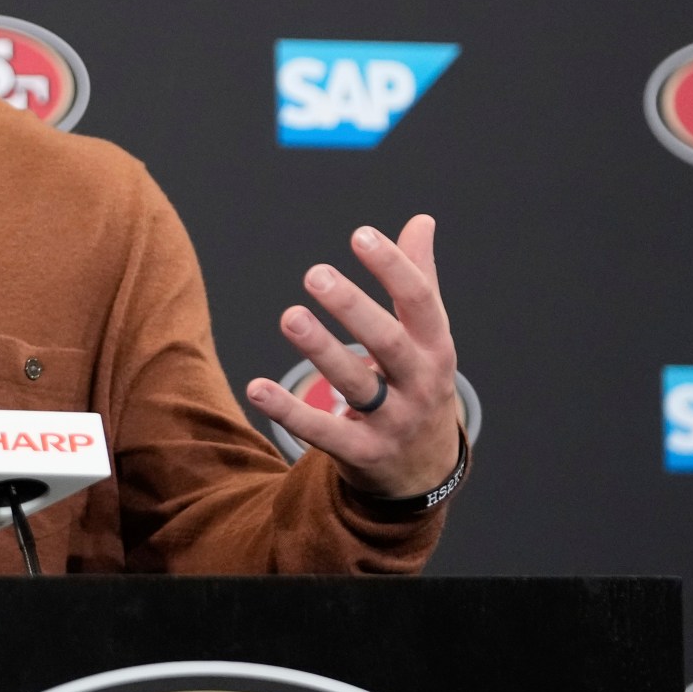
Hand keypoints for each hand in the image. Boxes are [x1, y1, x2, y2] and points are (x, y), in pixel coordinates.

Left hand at [244, 216, 461, 497]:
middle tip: (316, 273)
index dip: (393, 268)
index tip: (360, 235)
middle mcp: (419, 384)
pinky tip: (256, 387)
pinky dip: (288, 410)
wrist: (425, 470)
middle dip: (354, 308)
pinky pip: (323, 432)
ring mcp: (393, 421)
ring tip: (290, 316)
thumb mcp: (429, 338)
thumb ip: (420, 279)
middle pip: (388, 342)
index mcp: (436, 348)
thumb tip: (421, 221)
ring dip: (321, 351)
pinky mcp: (362, 454)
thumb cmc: (419, 385)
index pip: (420, 302)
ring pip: (355, 385)